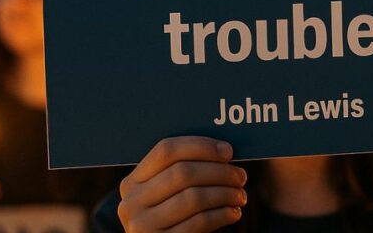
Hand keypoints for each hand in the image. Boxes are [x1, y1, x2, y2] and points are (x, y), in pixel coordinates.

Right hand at [117, 137, 247, 232]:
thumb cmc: (171, 219)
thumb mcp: (165, 195)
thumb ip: (183, 173)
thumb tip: (224, 151)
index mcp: (132, 182)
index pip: (166, 150)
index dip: (201, 146)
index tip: (228, 151)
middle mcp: (132, 203)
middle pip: (183, 173)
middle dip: (219, 172)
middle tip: (241, 176)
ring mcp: (143, 226)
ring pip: (194, 197)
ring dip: (225, 194)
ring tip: (240, 195)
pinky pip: (199, 222)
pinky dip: (222, 214)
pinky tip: (233, 212)